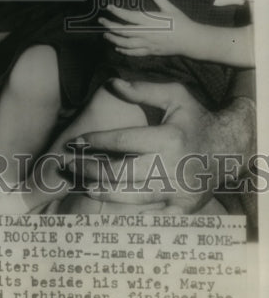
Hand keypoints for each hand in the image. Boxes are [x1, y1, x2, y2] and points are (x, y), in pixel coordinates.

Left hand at [63, 79, 243, 212]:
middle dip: (89, 169)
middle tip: (68, 165)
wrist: (229, 150)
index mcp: (169, 139)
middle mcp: (172, 167)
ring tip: (80, 183)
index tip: (75, 141)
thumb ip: (143, 90)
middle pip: (120, 173)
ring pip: (129, 198)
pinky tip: (105, 207)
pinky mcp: (181, 210)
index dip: (94, 141)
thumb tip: (112, 82)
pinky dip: (124, 212)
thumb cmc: (196, 119)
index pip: (122, 141)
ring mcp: (177, 192)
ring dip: (100, 191)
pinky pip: (147, 215)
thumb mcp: (175, 97)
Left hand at [99, 0, 199, 56]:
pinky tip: (118, 48)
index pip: (129, 16)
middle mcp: (146, 33)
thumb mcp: (170, 8)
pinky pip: (134, 53)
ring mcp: (148, 44)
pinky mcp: (151, 52)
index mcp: (150, 21)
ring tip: (105, 35)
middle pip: (123, 31)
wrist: (191, 40)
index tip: (109, 7)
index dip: (117, 11)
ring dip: (114, 39)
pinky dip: (124, 51)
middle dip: (110, 26)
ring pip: (126, 44)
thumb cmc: (182, 22)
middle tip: (101, 21)